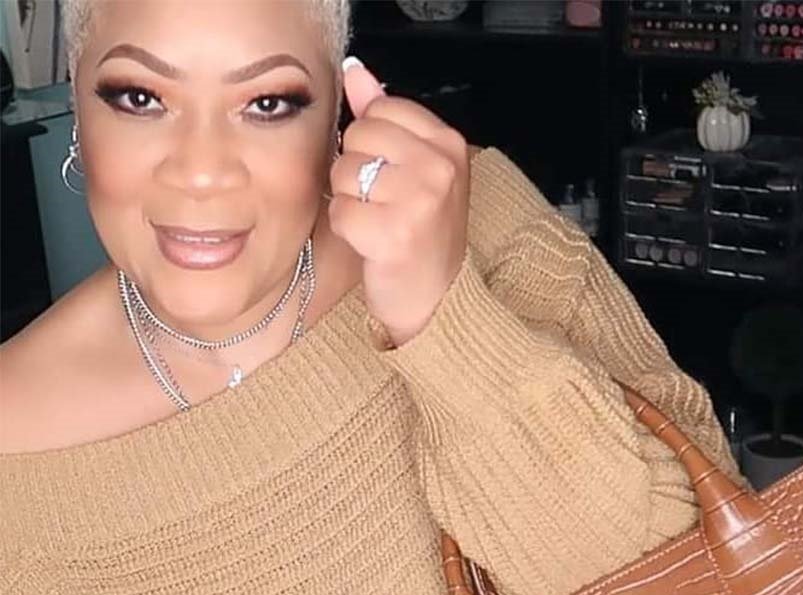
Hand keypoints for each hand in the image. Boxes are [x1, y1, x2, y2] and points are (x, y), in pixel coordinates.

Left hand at [329, 58, 470, 347]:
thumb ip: (386, 117)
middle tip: (385, 204)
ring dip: (350, 201)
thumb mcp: (417, 170)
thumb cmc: (424, 236)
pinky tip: (371, 243)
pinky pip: (340, 211)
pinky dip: (347, 230)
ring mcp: (417, 202)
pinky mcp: (391, 235)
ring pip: (344, 173)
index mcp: (448, 145)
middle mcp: (438, 169)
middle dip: (359, 170)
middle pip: (358, 137)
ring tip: (379, 223)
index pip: (380, 109)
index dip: (375, 143)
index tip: (396, 176)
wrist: (437, 301)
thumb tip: (356, 72)